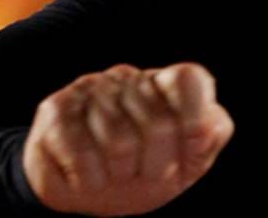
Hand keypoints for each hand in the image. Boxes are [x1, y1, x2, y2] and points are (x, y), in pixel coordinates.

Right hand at [22, 63, 233, 215]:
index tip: (193, 151)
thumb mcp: (190, 159)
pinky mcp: (55, 109)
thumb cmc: (149, 168)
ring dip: (121, 174)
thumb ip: (212, 134)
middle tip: (147, 174)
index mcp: (166, 84)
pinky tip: (88, 177)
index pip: (188, 79)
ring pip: (117, 140)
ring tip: (116, 175)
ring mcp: (90, 89)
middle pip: (158, 123)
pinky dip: (89, 178)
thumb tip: (204, 129)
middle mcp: (128, 78)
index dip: (195, 121)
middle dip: (158, 165)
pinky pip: (78, 150)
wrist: (89, 188)